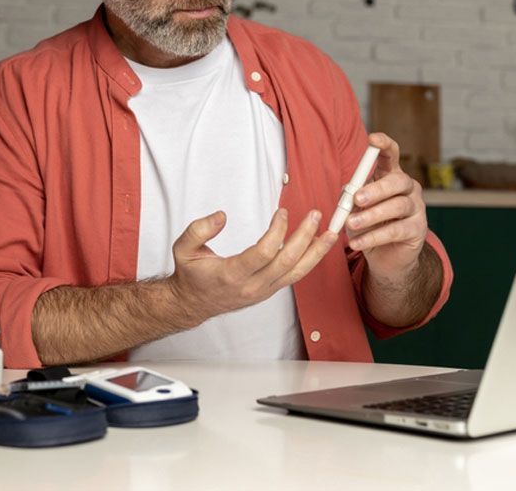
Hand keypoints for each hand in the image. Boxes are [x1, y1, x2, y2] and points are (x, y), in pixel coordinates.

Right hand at [169, 207, 336, 323]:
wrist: (194, 303)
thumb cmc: (191, 274)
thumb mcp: (183, 248)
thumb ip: (199, 229)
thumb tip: (221, 216)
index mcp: (232, 274)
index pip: (263, 253)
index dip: (277, 231)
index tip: (282, 212)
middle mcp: (252, 286)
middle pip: (287, 262)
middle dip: (304, 237)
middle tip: (315, 215)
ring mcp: (264, 290)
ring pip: (297, 273)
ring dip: (316, 252)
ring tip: (332, 233)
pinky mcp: (271, 290)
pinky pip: (295, 276)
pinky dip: (310, 260)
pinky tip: (320, 245)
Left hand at [345, 132, 427, 280]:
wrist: (385, 257)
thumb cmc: (369, 226)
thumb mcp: (355, 209)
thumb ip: (351, 198)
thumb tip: (348, 193)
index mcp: (391, 176)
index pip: (392, 154)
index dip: (384, 144)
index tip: (372, 139)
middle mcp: (408, 188)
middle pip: (397, 181)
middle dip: (376, 189)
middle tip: (357, 199)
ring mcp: (417, 208)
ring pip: (397, 206)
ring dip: (371, 215)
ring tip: (351, 224)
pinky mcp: (418, 230)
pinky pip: (396, 231)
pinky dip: (374, 237)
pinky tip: (357, 242)